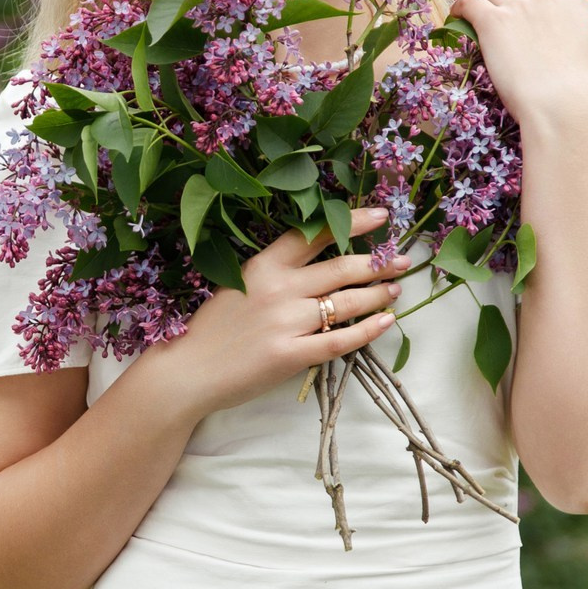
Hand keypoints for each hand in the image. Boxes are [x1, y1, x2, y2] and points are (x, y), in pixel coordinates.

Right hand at [146, 206, 403, 416]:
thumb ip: (275, 274)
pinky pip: (341, 340)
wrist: (186, 371)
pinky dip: (368, 330)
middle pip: (341, 268)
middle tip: (401, 260)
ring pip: (346, 303)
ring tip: (395, 290)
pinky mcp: (291, 355)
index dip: (352, 222)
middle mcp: (278, 288)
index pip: (315, 234)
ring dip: (377, 294)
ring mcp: (286, 322)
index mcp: (263, 265)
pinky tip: (386, 322)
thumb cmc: (211, 329)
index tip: (381, 217)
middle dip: (378, 262)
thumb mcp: (237, 285)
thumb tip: (319, 266)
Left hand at [453, 0, 587, 134]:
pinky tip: (456, 16)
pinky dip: (461, 8)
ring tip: (492, 41)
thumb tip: (532, 30)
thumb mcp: (575, 46)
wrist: (559, 103)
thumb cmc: (570, 87)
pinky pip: (469, 3)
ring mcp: (517, 5)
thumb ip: (558, 28)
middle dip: (516, 13)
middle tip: (513, 43)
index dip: (537, 13)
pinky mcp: (492, 20)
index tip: (533, 31)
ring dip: (494, 14)